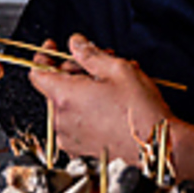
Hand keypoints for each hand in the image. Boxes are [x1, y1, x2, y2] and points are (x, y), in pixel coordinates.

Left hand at [29, 34, 171, 163]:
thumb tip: (75, 43)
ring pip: (67, 103)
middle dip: (74, 69)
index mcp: (65, 97)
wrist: (156, 147)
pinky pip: (75, 121)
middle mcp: (61, 120)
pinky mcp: (80, 149)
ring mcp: (70, 137)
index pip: (37, 73)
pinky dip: (87, 108)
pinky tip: (109, 102)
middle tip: (99, 62)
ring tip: (111, 83)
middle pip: (55, 86)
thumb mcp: (117, 69)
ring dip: (83, 88)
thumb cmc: (139, 111)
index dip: (44, 56)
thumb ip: (89, 53)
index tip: (53, 48)